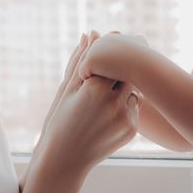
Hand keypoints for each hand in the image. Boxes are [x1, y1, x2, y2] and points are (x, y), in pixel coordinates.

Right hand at [25, 32, 139, 188]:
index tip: (106, 58)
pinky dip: (124, 108)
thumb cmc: (59, 121)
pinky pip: (134, 109)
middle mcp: (114, 102)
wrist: (64, 160)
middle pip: (128, 73)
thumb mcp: (67, 89)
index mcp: (95, 88)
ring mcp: (125, 117)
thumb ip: (82, 60)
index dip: (111, 58)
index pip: (114, 60)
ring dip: (124, 90)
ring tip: (103, 101)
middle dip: (120, 72)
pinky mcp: (132, 130)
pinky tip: (106, 118)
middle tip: (110, 75)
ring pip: (133, 91)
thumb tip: (92, 33)